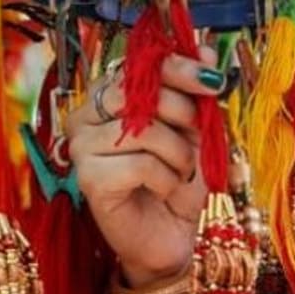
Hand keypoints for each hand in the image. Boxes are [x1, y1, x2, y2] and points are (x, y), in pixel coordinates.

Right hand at [65, 52, 224, 286]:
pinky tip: (162, 191)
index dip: (178, 69)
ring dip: (179, 156)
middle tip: (194, 143)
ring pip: (144, 131)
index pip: (137, 66)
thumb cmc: (178, 184)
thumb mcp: (195, 136)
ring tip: (179, 174)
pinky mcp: (89, 179)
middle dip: (183, 115)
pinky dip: (167, 180)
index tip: (213, 80)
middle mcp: (85, 117)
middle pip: (138, 92)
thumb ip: (197, 97)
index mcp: (106, 99)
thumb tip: (210, 55)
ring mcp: (81, 148)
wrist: (170, 238)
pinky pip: (142, 164)